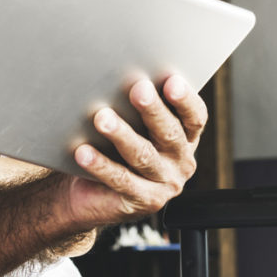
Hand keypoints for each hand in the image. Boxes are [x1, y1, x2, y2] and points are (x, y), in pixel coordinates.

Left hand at [66, 74, 206, 226]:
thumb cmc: (110, 147)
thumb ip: (131, 106)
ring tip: (102, 118)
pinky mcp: (144, 201)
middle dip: (152, 110)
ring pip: (143, 155)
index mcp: (183, 137)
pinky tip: (83, 152)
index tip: (171, 80)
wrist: (89, 191)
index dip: (185, 99)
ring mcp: (164, 184)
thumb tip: (117, 75)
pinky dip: (100, 164)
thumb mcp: (128, 124)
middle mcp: (180, 161)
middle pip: (170, 133)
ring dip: (122, 134)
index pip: (194, 117)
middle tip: (137, 89)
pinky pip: (121, 180)